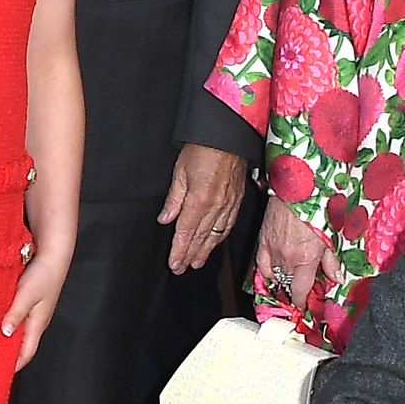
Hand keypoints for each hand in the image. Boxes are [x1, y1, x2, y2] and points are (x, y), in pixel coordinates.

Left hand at [0, 241, 70, 373]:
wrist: (53, 254)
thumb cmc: (43, 274)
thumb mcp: (26, 294)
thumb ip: (16, 313)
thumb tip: (6, 333)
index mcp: (37, 324)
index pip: (26, 353)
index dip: (14, 365)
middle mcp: (35, 321)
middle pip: (21, 345)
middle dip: (6, 354)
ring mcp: (32, 312)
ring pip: (17, 331)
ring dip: (4, 338)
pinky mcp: (28, 302)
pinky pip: (15, 318)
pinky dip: (5, 323)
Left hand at [161, 143, 248, 274]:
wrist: (228, 135)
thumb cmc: (203, 148)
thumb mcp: (180, 171)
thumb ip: (174, 198)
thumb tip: (166, 219)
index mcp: (199, 200)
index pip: (186, 232)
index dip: (179, 250)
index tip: (174, 263)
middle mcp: (216, 206)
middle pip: (201, 237)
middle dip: (190, 255)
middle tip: (182, 268)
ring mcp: (229, 204)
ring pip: (216, 235)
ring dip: (206, 250)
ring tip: (197, 262)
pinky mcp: (238, 200)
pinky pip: (228, 225)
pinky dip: (221, 238)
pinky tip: (215, 243)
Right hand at [257, 203, 329, 308]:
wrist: (296, 188)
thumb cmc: (315, 207)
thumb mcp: (330, 236)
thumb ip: (331, 260)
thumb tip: (336, 278)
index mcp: (304, 258)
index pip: (299, 291)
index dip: (302, 302)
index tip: (305, 307)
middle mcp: (285, 258)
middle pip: (287, 285)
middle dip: (295, 292)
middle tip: (302, 293)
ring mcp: (271, 250)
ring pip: (274, 276)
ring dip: (283, 282)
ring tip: (290, 283)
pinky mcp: (262, 241)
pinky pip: (261, 264)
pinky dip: (268, 271)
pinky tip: (274, 273)